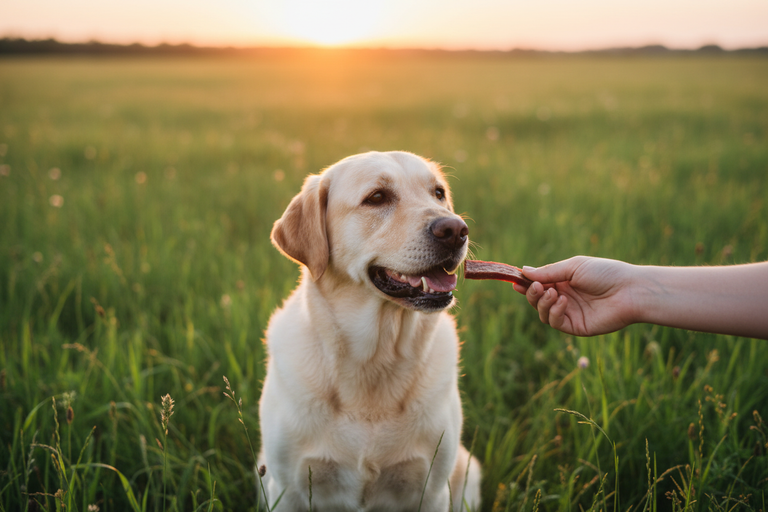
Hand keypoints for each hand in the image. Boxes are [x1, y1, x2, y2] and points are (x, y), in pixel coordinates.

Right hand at [512, 256, 637, 335]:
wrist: (629, 291)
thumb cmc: (605, 273)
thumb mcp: (573, 267)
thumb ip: (548, 272)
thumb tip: (524, 271)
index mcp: (564, 282)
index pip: (539, 285)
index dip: (526, 284)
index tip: (515, 282)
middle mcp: (565, 298)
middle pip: (537, 300)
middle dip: (532, 294)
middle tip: (536, 287)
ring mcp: (570, 313)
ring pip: (543, 313)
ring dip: (543, 303)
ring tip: (553, 292)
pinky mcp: (576, 327)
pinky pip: (555, 323)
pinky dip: (554, 312)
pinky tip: (563, 301)